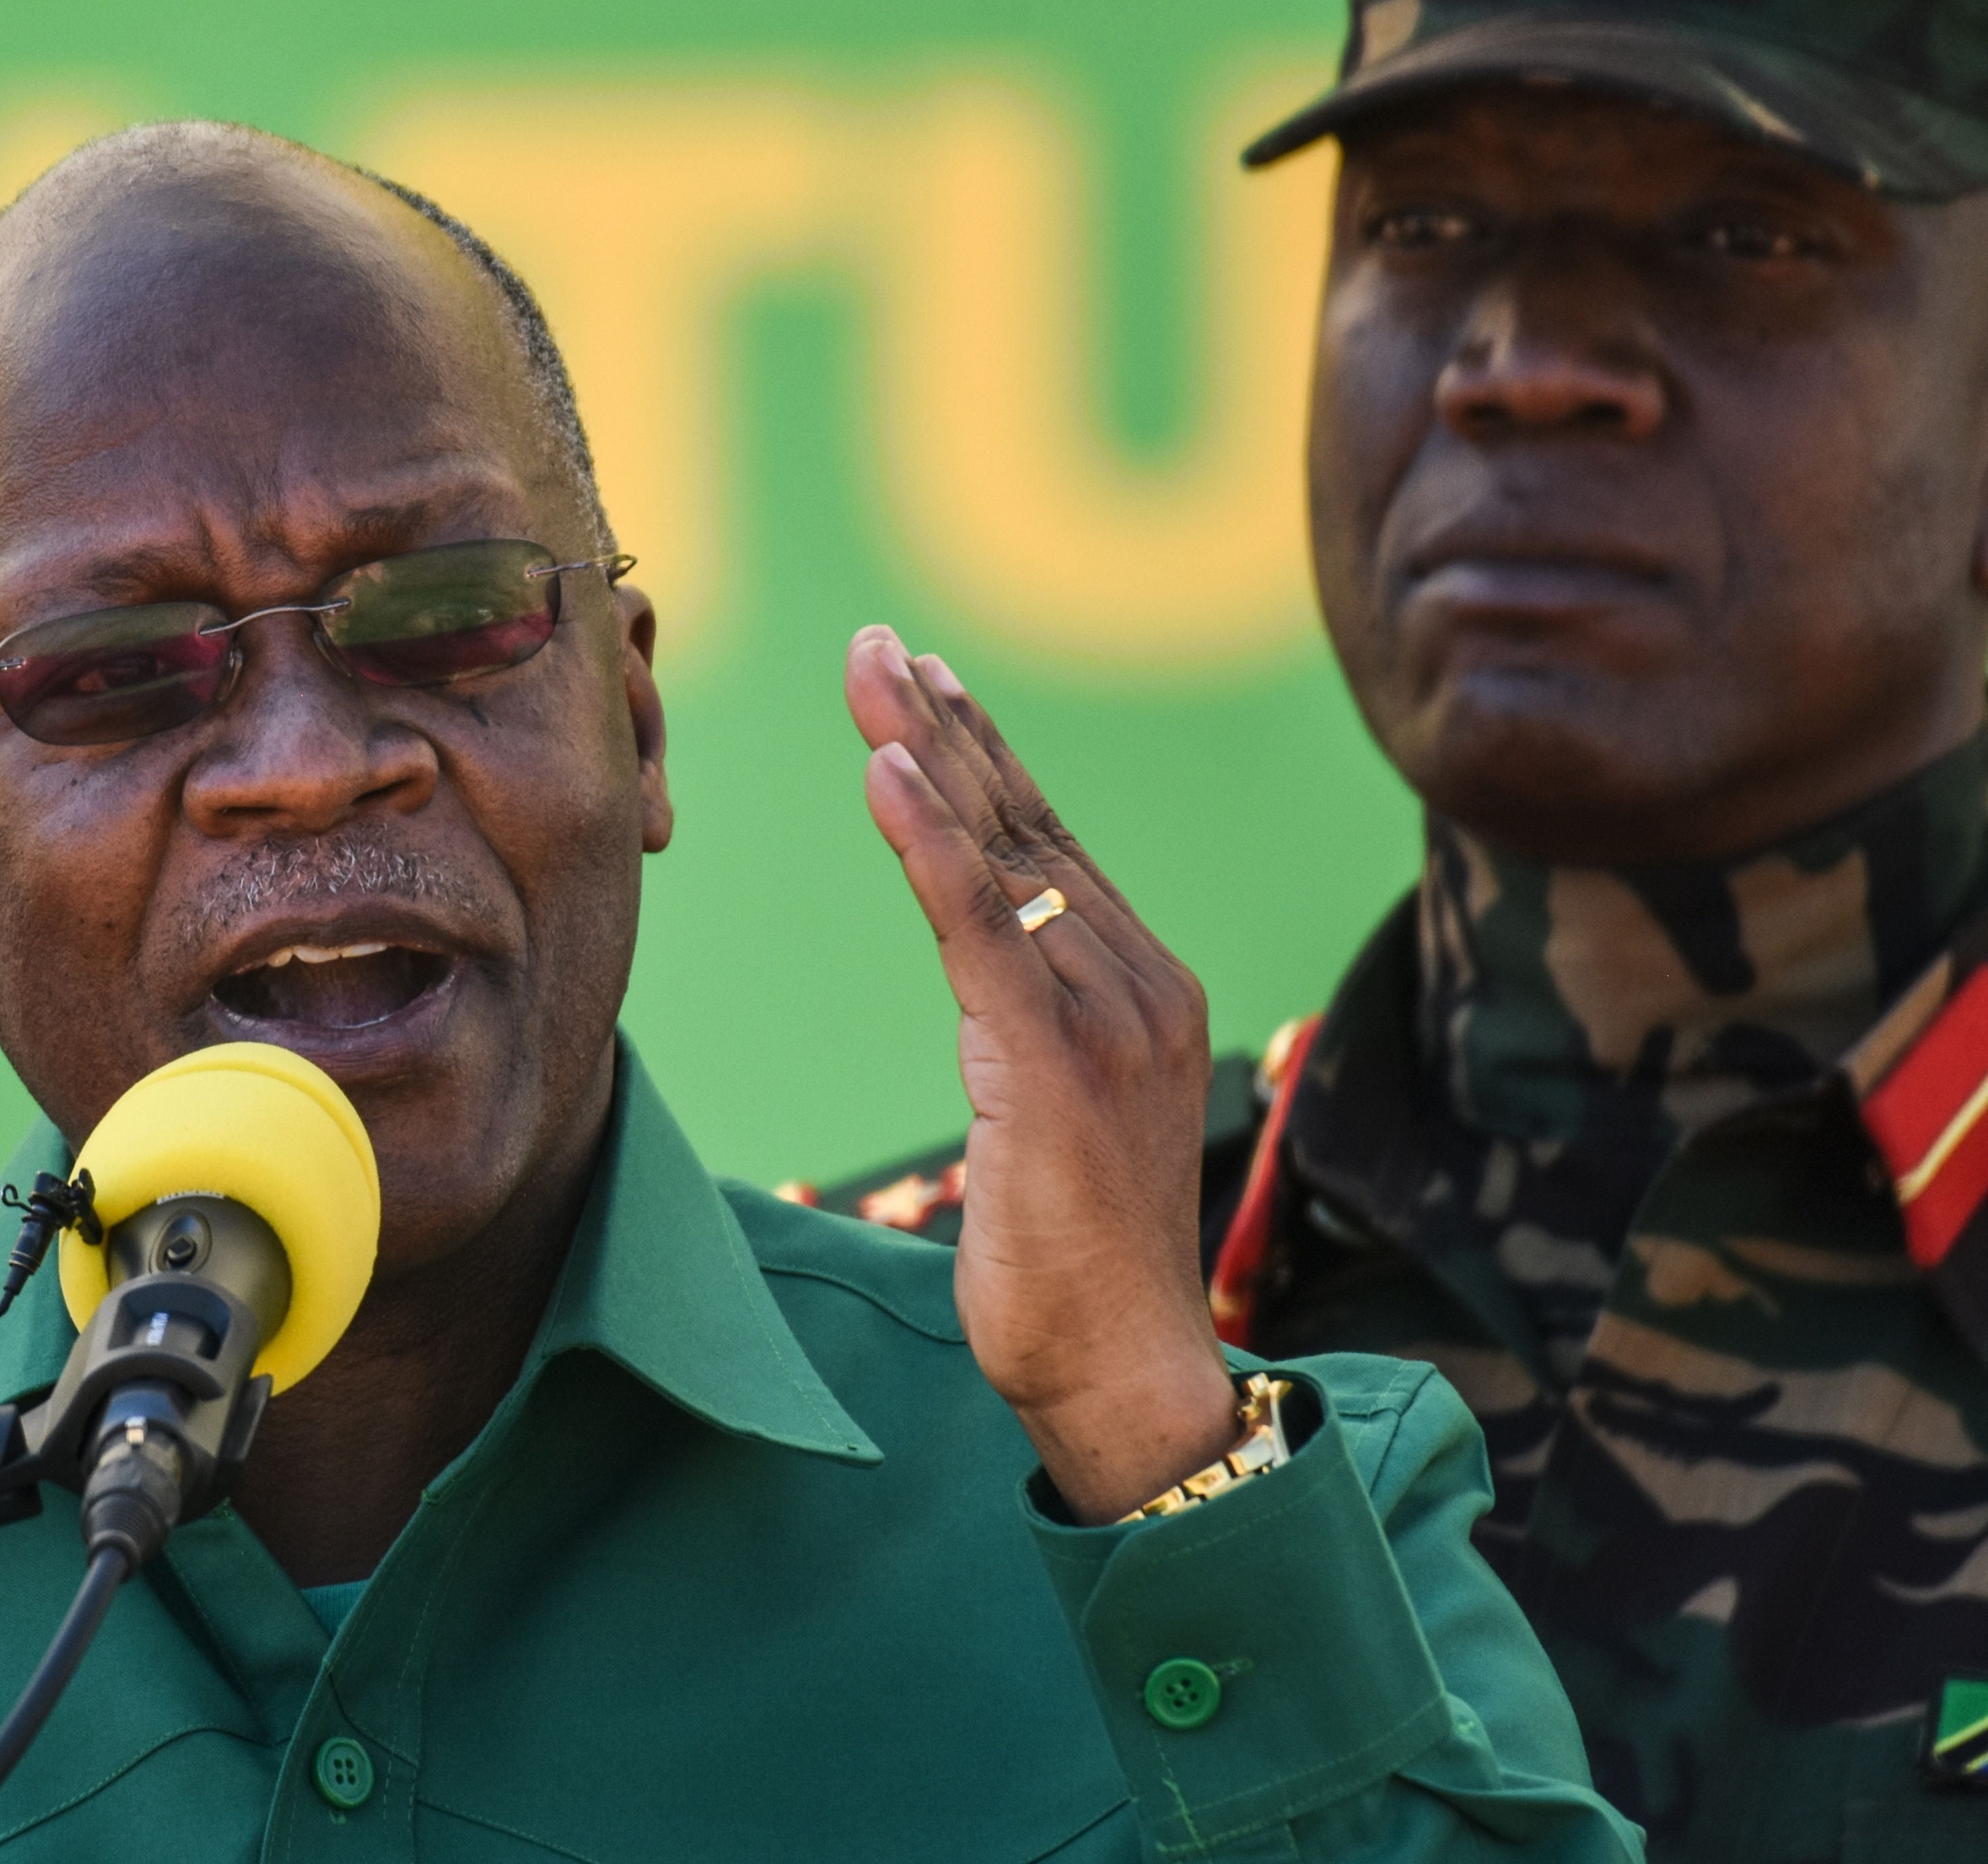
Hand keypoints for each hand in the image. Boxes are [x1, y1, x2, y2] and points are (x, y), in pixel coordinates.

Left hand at [844, 625, 1237, 1521]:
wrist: (1129, 1371)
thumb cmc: (1077, 1263)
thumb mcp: (1047, 1120)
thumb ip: (1027, 1035)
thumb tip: (987, 987)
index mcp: (1142, 992)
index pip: (1046, 848)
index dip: (979, 758)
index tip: (921, 682)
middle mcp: (1137, 985)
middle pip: (1023, 826)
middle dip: (946, 724)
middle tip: (878, 643)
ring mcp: (1106, 1021)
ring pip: (1002, 856)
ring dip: (929, 751)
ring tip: (872, 671)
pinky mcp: (1054, 1065)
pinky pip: (981, 927)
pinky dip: (931, 843)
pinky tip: (888, 772)